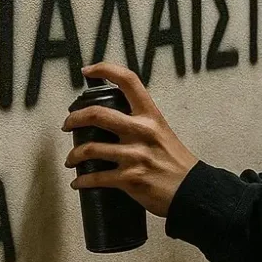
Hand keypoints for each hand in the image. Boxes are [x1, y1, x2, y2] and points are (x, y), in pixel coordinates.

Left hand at [62, 62, 198, 217]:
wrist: (193, 192)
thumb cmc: (176, 162)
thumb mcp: (162, 132)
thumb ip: (140, 122)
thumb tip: (113, 120)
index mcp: (150, 115)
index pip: (128, 81)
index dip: (105, 70)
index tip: (87, 71)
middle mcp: (142, 131)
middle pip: (97, 114)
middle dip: (74, 118)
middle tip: (67, 124)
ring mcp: (135, 156)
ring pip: (90, 149)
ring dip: (74, 156)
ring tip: (71, 160)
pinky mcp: (130, 179)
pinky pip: (96, 178)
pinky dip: (82, 181)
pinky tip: (78, 183)